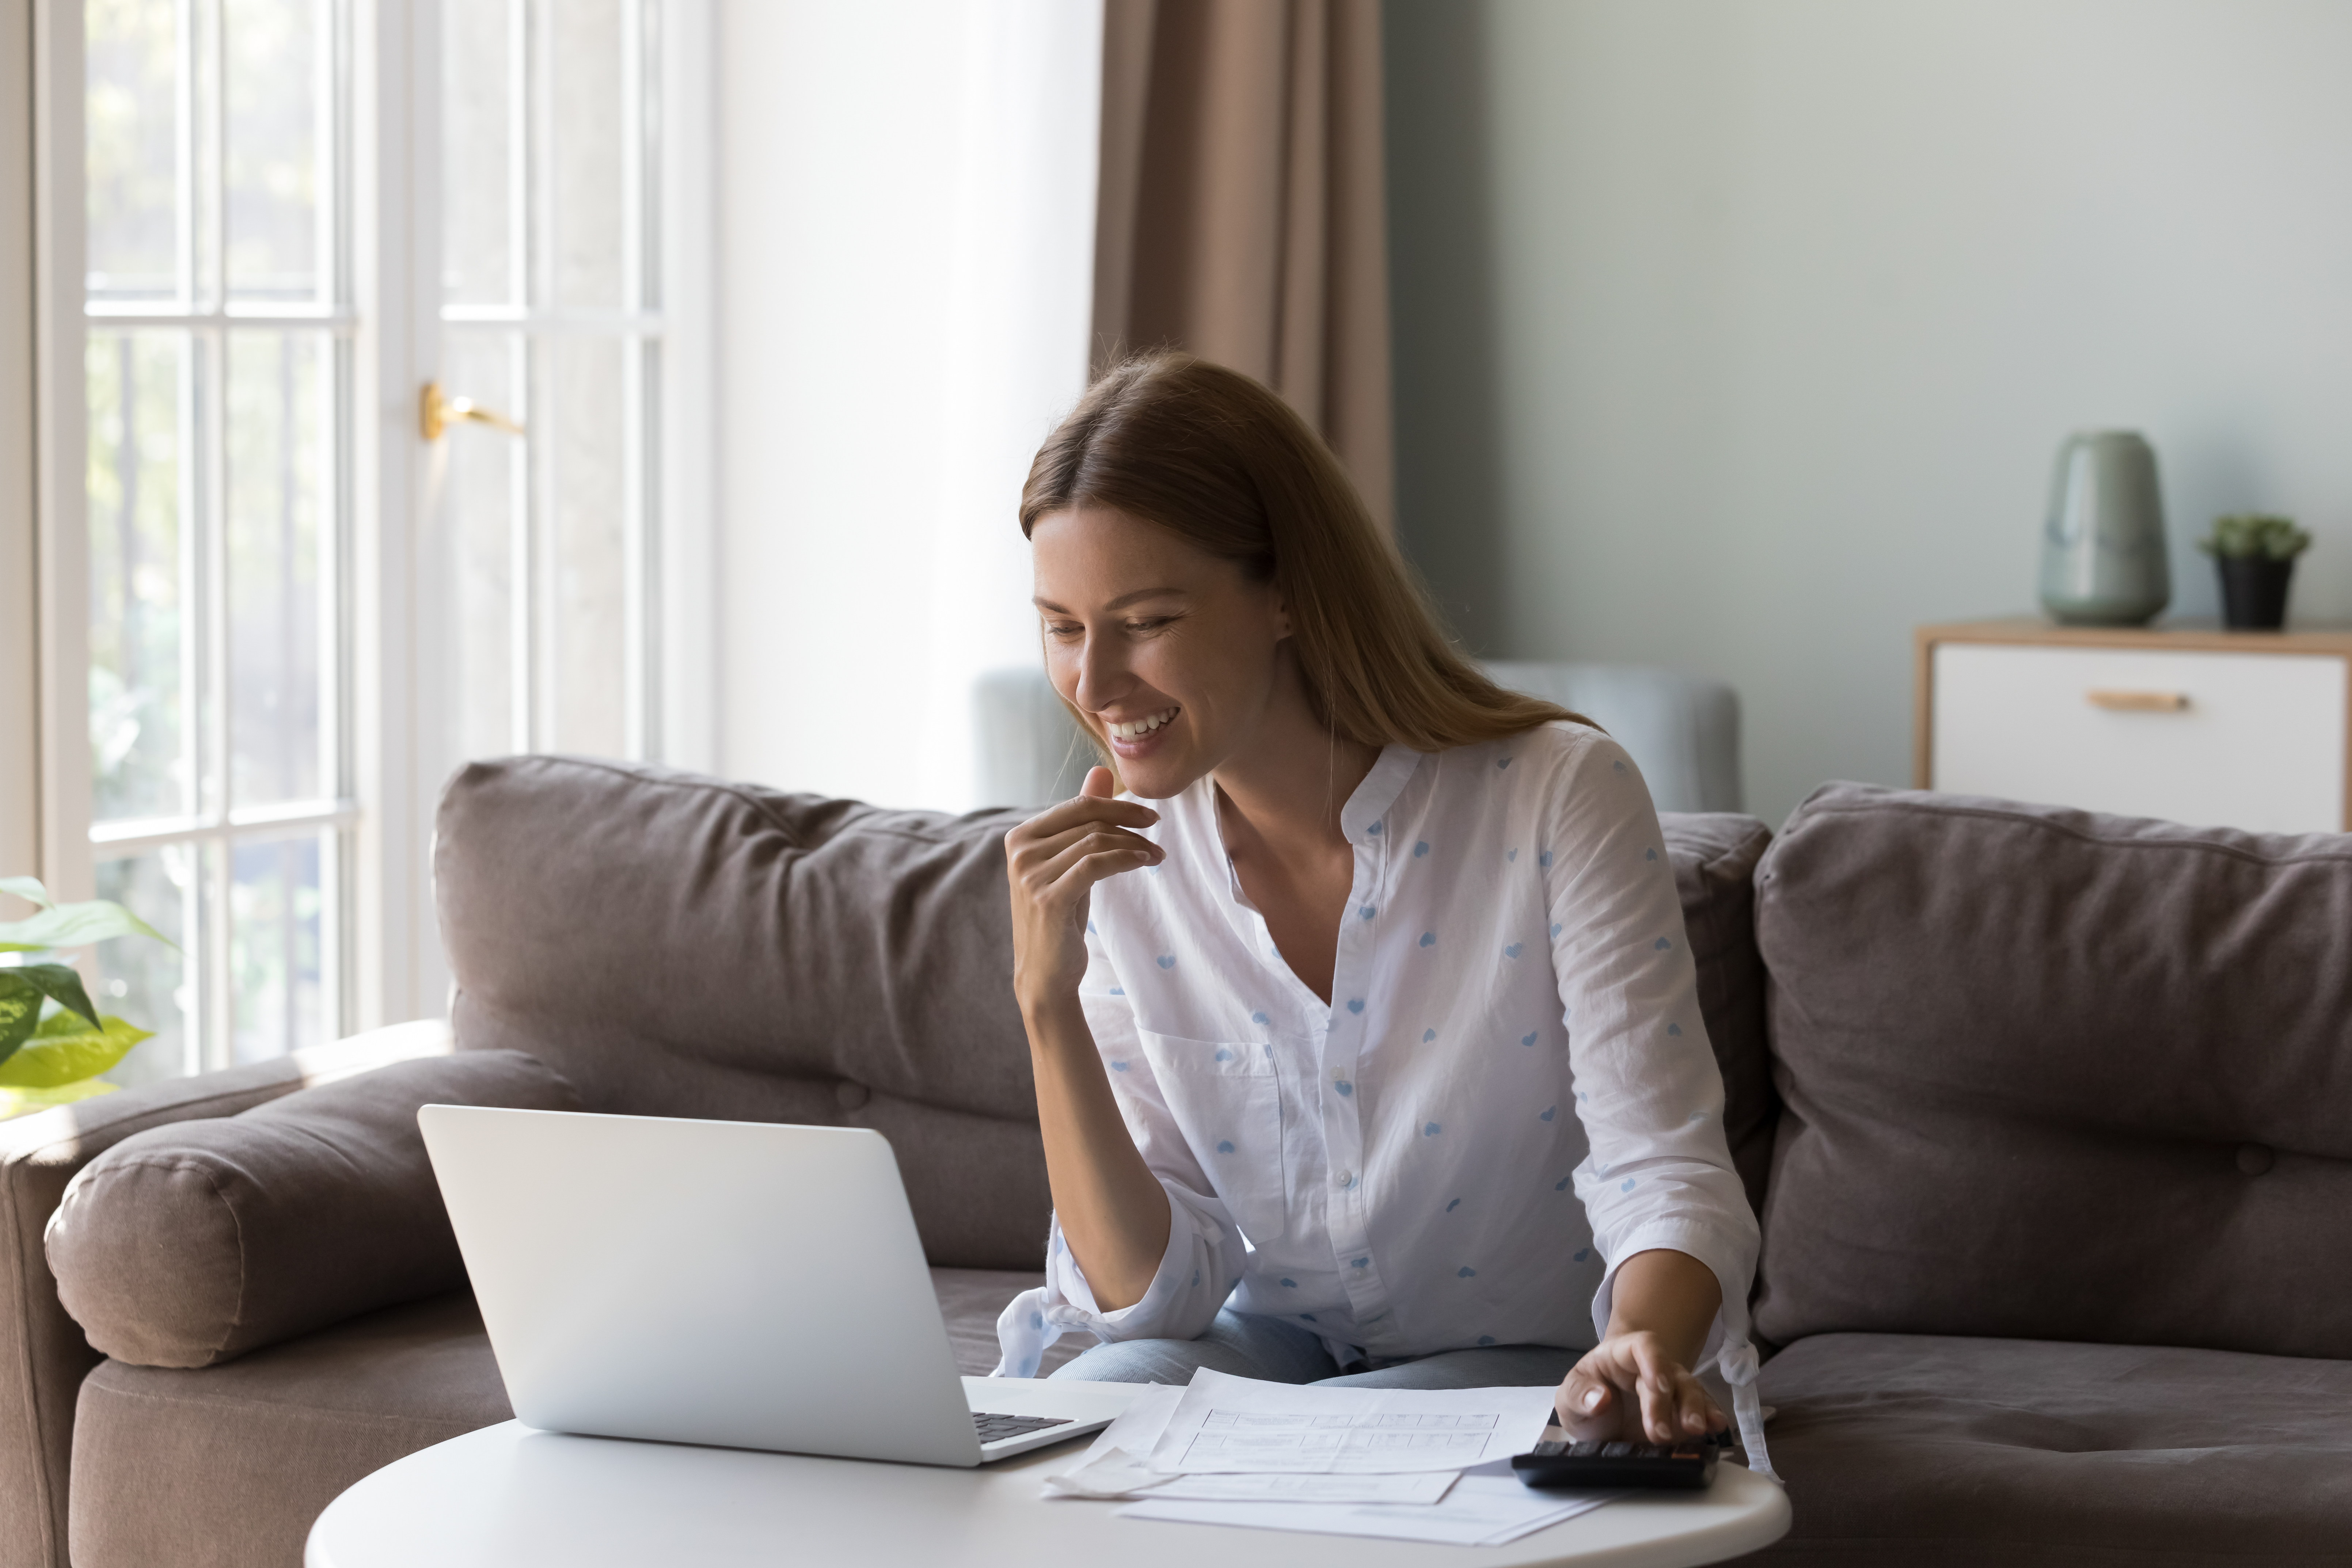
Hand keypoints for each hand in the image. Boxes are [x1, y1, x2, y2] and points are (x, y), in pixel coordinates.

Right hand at [1005, 766, 1163, 1009]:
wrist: (1045, 973)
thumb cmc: (1060, 915)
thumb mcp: (1070, 863)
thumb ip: (1080, 820)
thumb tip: (1100, 772)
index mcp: (1020, 837)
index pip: (1077, 807)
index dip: (1117, 806)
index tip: (1149, 816)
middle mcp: (1020, 851)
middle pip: (1089, 822)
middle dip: (1130, 826)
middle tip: (1158, 836)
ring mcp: (1030, 875)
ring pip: (1095, 842)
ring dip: (1133, 846)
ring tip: (1155, 856)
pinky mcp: (1047, 898)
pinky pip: (1095, 865)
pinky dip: (1124, 859)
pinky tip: (1143, 863)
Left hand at [1553, 1331, 1724, 1443]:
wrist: (1597, 1418)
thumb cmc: (1584, 1399)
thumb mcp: (1569, 1399)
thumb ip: (1579, 1396)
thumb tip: (1600, 1399)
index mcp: (1620, 1355)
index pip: (1643, 1346)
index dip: (1654, 1362)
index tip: (1658, 1387)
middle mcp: (1650, 1367)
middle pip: (1669, 1373)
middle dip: (1669, 1403)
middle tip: (1661, 1434)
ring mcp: (1670, 1388)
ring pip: (1690, 1389)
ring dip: (1696, 1409)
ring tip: (1699, 1430)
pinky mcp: (1681, 1410)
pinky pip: (1701, 1407)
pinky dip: (1710, 1416)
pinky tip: (1718, 1427)